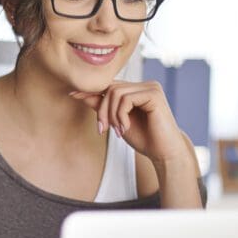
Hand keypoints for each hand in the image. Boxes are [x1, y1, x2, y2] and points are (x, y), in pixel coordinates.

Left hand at [70, 81, 188, 164]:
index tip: (73, 96)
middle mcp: (145, 85)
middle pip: (110, 88)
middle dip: (102, 110)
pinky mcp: (153, 94)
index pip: (109, 86)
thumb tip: (80, 94)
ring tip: (118, 131)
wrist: (164, 152)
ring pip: (115, 93)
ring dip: (111, 115)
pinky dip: (120, 115)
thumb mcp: (116, 121)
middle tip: (103, 129)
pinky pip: (126, 99)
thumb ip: (102, 107)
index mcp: (137, 89)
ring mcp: (150, 87)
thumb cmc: (143, 138)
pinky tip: (125, 128)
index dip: (91, 91)